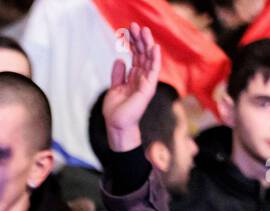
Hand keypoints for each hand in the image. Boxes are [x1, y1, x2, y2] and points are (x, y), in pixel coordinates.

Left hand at [102, 23, 160, 151]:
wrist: (116, 126)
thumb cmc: (116, 111)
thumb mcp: (114, 89)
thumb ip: (118, 75)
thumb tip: (120, 60)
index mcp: (135, 77)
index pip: (137, 56)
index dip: (134, 43)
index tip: (129, 30)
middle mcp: (142, 78)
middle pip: (143, 54)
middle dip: (139, 40)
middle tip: (135, 26)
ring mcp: (146, 83)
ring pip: (149, 59)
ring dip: (147, 44)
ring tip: (144, 31)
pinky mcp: (148, 89)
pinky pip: (154, 71)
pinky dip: (155, 59)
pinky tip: (154, 47)